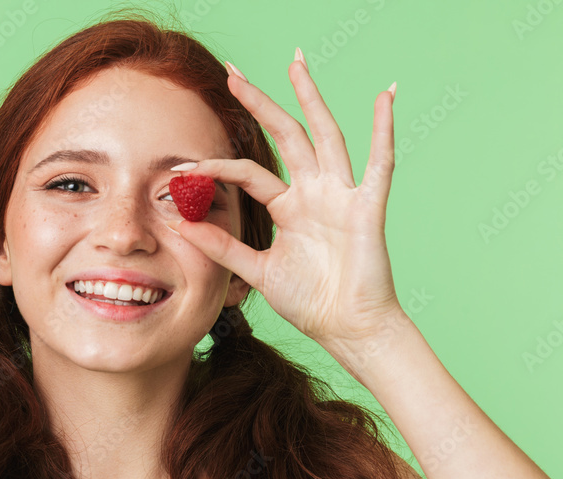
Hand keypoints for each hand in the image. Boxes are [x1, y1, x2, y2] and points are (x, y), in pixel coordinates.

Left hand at [167, 54, 405, 348]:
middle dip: (260, 104)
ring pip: (324, 136)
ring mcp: (341, 196)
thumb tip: (178, 224)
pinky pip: (379, 163)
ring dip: (310, 99)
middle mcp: (314, 193)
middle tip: (232, 72)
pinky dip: (384, 129)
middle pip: (284, 136)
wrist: (347, 330)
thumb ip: (222, 246)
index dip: (215, 167)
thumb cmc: (310, 302)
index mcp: (289, 208)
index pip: (248, 173)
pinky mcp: (367, 207)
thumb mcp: (257, 271)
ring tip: (295, 64)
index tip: (182, 166)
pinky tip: (384, 96)